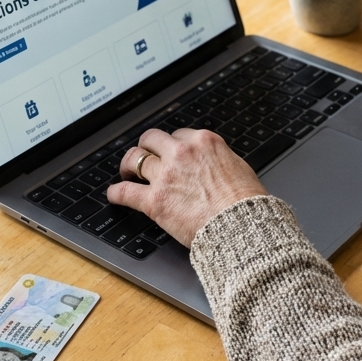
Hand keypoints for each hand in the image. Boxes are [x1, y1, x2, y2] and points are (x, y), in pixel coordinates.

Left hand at [107, 128, 266, 246]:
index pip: (178, 135)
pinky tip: (114, 194)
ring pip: (134, 159)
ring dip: (128, 165)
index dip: (172, 145)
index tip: (169, 153)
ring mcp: (166, 175)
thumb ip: (218, 160)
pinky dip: (116, 193)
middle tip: (145, 157)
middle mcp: (181, 153)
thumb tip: (213, 164)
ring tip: (126, 172)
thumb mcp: (237, 167)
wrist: (241, 225)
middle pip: (152, 139)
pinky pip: (125, 191)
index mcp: (204, 142)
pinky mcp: (154, 201)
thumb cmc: (246, 202)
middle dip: (147, 148)